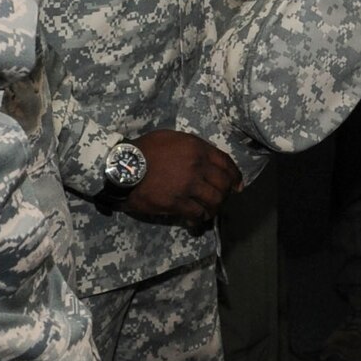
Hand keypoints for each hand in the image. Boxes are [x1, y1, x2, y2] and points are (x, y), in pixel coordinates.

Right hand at [123, 130, 239, 224]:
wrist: (123, 166)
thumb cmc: (144, 149)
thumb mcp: (170, 138)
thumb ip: (190, 146)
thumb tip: (203, 157)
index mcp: (197, 148)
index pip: (225, 162)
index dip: (235, 175)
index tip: (237, 185)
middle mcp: (197, 166)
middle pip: (223, 184)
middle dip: (226, 194)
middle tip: (221, 200)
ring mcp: (188, 186)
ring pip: (214, 200)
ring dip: (214, 208)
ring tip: (208, 212)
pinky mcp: (177, 203)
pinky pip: (197, 214)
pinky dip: (199, 220)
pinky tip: (195, 222)